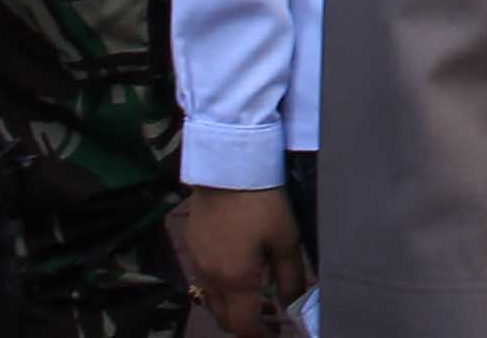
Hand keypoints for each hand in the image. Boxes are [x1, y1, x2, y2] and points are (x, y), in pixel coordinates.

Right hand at [175, 184, 310, 337]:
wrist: (227, 165)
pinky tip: (239, 272)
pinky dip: (221, 289)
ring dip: (233, 309)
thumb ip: (291, 277)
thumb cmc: (262, 200)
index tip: (278, 334)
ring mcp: (199, 262)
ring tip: (256, 297)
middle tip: (270, 318)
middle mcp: (212, 277)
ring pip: (212, 301)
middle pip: (225, 319)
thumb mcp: (287, 238)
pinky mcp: (193, 245)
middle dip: (247, 326)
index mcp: (236, 280)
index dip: (262, 336)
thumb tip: (293, 304)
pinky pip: (205, 281)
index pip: (245, 326)